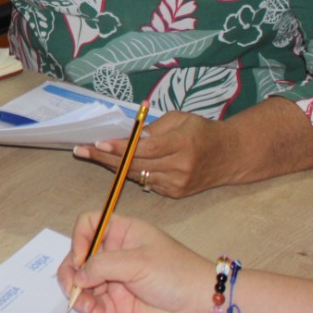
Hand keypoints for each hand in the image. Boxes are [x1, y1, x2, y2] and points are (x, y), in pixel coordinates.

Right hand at [58, 211, 210, 312]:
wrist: (201, 305)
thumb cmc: (175, 273)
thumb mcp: (138, 262)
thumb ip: (102, 265)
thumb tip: (77, 276)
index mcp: (123, 232)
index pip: (89, 225)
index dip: (79, 240)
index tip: (81, 259)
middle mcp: (116, 252)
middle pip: (80, 256)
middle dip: (72, 273)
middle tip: (72, 290)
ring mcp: (116, 277)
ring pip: (83, 281)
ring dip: (79, 294)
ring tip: (88, 307)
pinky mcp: (119, 301)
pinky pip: (94, 302)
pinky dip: (89, 307)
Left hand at [71, 110, 229, 197]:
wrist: (230, 157)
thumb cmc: (203, 131)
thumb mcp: (181, 119)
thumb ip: (154, 128)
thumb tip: (127, 136)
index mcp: (183, 144)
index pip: (146, 148)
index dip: (121, 147)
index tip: (99, 142)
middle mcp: (180, 167)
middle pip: (136, 164)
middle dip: (106, 157)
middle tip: (81, 150)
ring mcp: (177, 184)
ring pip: (137, 175)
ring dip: (112, 166)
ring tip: (90, 154)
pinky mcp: (175, 193)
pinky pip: (146, 182)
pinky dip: (129, 173)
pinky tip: (113, 164)